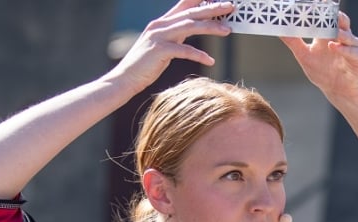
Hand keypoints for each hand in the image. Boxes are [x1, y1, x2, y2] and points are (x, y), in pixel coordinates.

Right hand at [105, 0, 234, 91]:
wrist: (126, 78)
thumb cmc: (147, 64)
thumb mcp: (163, 44)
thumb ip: (176, 35)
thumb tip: (192, 28)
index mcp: (162, 22)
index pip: (184, 5)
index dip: (201, 0)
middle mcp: (161, 25)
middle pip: (191, 13)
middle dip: (212, 8)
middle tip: (231, 6)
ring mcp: (159, 36)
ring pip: (190, 26)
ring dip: (211, 27)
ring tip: (227, 30)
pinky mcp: (159, 50)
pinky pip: (184, 50)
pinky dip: (198, 55)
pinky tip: (210, 61)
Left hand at [281, 11, 357, 101]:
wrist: (338, 91)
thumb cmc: (323, 72)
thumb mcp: (304, 56)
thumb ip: (293, 42)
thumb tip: (279, 31)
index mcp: (328, 34)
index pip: (325, 17)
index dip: (320, 9)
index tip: (312, 2)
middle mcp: (341, 37)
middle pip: (340, 20)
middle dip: (334, 14)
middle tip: (326, 8)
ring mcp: (351, 47)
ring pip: (348, 35)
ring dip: (340, 32)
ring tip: (331, 31)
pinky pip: (353, 51)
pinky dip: (344, 49)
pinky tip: (334, 47)